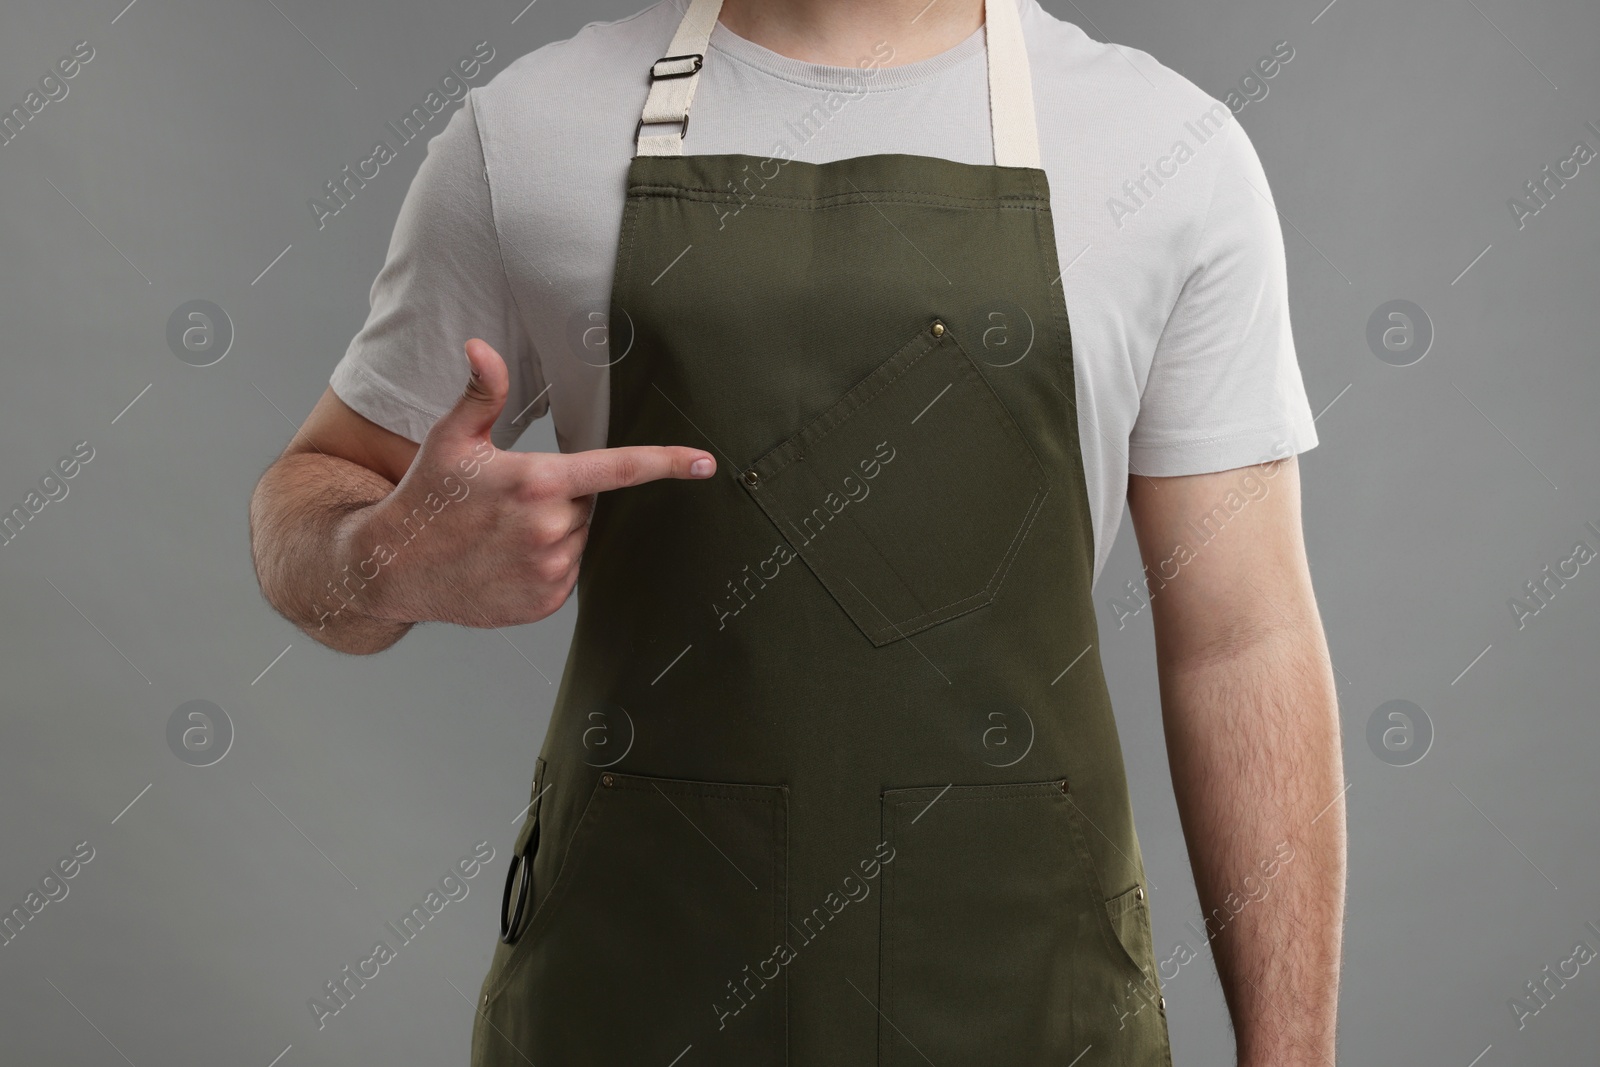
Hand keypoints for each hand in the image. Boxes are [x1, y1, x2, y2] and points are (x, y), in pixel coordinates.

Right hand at [356, 338, 715, 627]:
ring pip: (578, 539)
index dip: (666, 464)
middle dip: (560, 497)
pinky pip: (567, 573)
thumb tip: (483, 347)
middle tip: (510, 501)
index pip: (617, 468)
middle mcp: (548, 528)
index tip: (705, 464)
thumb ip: (482, 394)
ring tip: (502, 533)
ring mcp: (548, 570)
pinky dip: (547, 565)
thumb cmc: (425, 496)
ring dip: (553, 532)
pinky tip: (504, 560)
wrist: (392, 567)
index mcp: (535, 481)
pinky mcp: (545, 602)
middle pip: (588, 504)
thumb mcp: (450, 439)